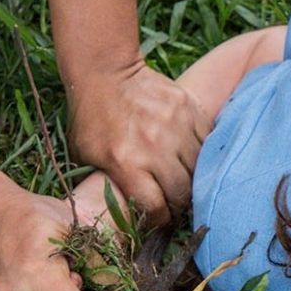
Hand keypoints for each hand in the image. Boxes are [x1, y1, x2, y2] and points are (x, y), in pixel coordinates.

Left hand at [68, 61, 208, 225]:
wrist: (104, 71)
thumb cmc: (90, 118)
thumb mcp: (85, 156)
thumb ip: (106, 183)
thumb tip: (122, 211)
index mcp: (125, 163)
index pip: (156, 207)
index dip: (158, 220)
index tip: (157, 219)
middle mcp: (153, 146)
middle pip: (181, 192)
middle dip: (179, 204)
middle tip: (174, 204)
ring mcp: (174, 126)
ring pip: (198, 168)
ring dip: (193, 180)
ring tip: (183, 181)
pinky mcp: (188, 108)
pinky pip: (206, 141)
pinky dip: (201, 154)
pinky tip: (191, 157)